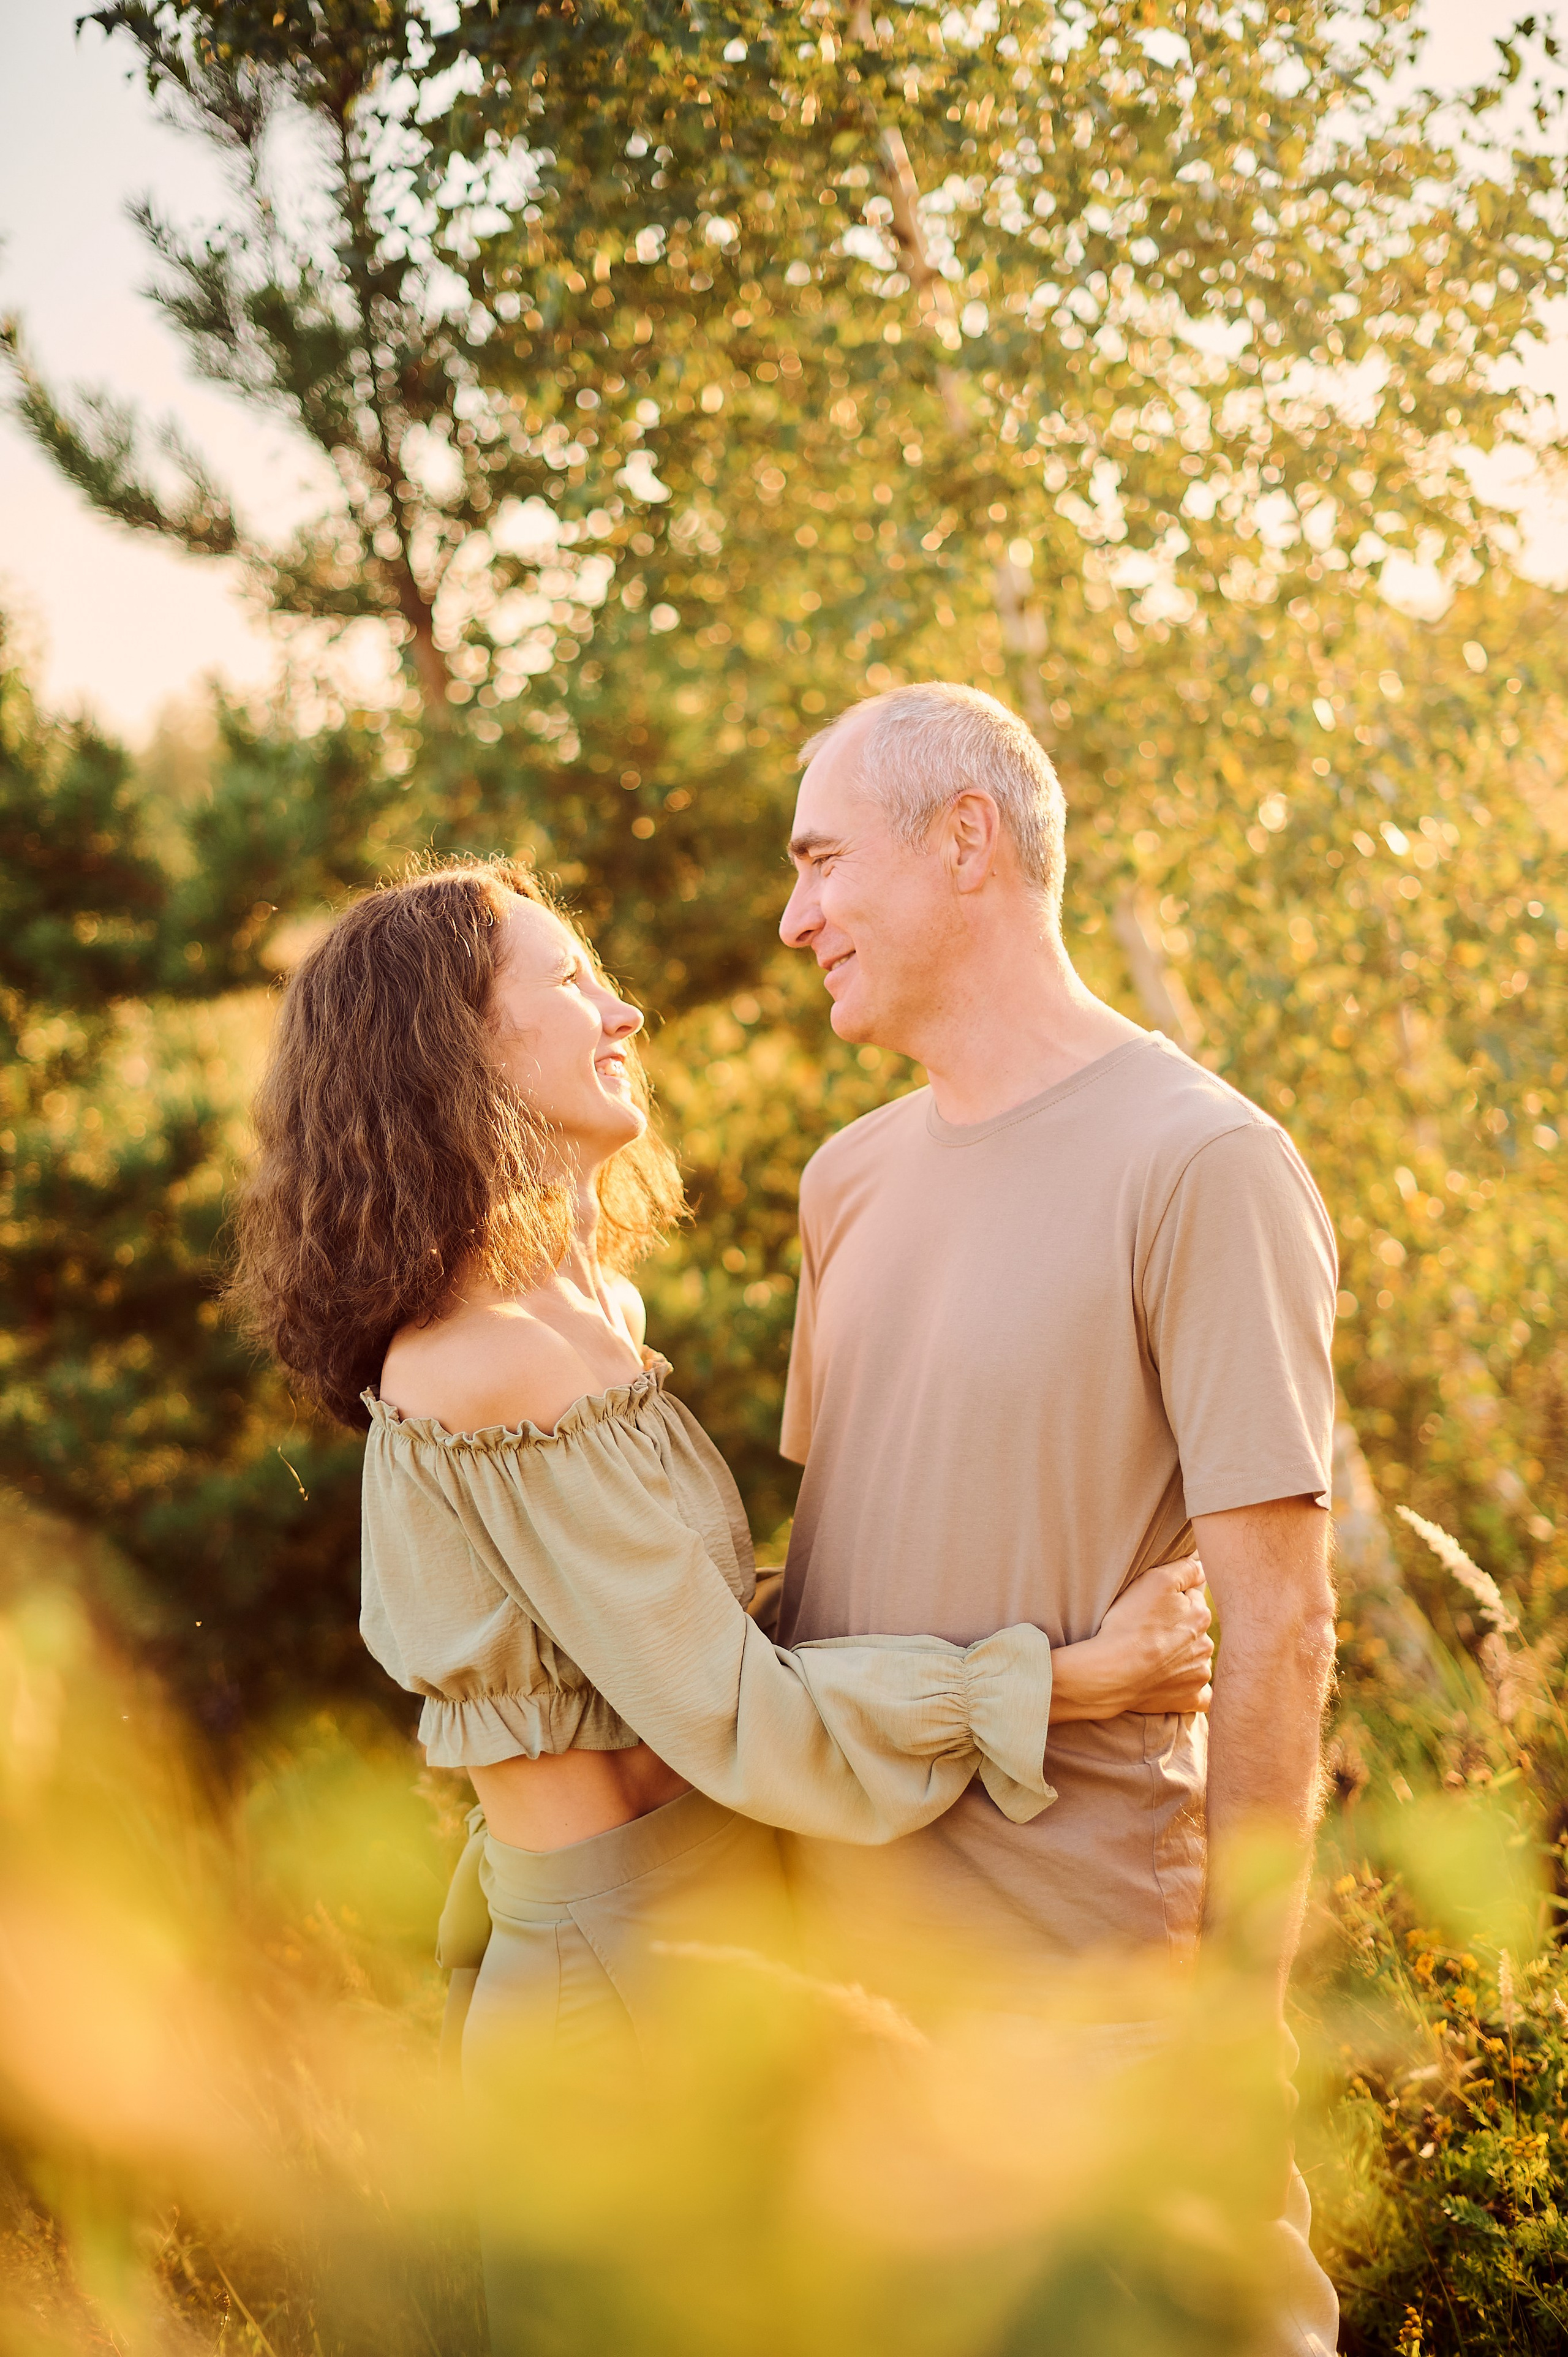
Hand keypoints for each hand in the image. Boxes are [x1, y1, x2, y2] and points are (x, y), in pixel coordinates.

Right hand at [1048, 1554, 1213, 1722]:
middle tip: (1152, 1631)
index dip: (1174, 1598)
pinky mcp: (1190, 1698)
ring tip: (1155, 1656)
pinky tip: (1177, 1685)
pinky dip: (1191, 1689)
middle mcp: (1206, 1645)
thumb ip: (1186, 1569)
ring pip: (1196, 1659)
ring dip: (1183, 1657)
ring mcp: (1199, 1673)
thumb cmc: (1130, 1623)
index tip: (1155, 1605)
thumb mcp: (1156, 1580)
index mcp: (1200, 1615)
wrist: (1113, 1672)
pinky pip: (1200, 1695)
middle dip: (1180, 1628)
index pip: (1193, 1598)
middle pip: (1195, 1630)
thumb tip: (1204, 1566)